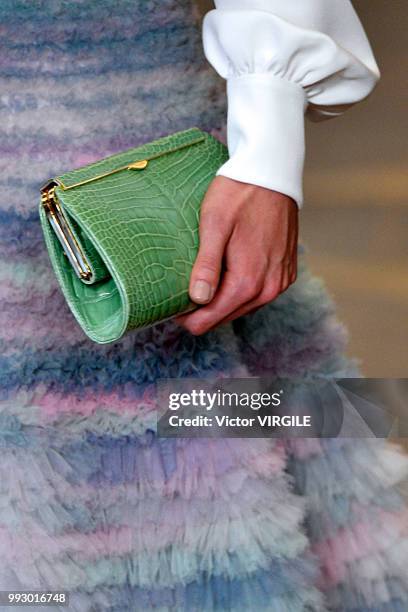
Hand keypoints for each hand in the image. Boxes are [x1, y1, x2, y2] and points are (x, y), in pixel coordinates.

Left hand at [176, 176, 297, 334]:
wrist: (273, 173)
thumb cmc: (239, 194)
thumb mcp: (214, 224)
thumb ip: (206, 265)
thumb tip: (197, 300)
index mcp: (248, 281)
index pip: (209, 320)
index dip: (187, 316)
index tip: (172, 303)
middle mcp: (268, 289)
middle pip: (225, 317)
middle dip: (203, 309)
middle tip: (183, 289)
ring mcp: (280, 282)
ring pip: (242, 307)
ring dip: (221, 300)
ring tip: (204, 278)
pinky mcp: (286, 273)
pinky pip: (257, 294)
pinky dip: (240, 290)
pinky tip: (228, 272)